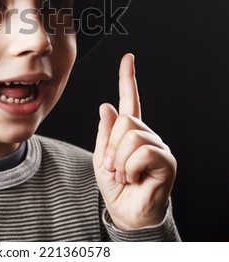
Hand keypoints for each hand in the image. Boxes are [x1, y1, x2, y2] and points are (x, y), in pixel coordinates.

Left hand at [93, 53, 176, 230]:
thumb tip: (106, 105)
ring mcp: (158, 146)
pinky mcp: (167, 161)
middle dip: (112, 146)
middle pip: (124, 121)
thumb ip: (105, 133)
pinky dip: (130, 167)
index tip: (128, 57)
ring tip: (125, 174)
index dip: (128, 78)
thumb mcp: (103, 157)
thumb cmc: (116, 186)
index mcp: (130, 131)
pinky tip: (135, 178)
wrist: (126, 213)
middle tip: (114, 167)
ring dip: (120, 160)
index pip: (130, 99)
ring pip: (131, 136)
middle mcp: (147, 135)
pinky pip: (142, 152)